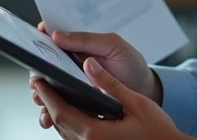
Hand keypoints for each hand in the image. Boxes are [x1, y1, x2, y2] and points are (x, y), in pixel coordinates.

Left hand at [31, 58, 192, 139]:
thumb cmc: (157, 130)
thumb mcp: (135, 103)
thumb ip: (109, 83)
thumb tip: (89, 64)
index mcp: (95, 133)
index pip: (61, 111)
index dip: (47, 94)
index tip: (38, 80)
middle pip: (59, 121)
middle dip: (47, 101)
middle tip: (40, 82)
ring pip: (65, 131)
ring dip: (57, 112)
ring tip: (52, 93)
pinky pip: (75, 137)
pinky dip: (69, 122)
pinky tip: (72, 110)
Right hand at [35, 22, 162, 103]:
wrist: (143, 89)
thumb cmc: (129, 63)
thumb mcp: (113, 45)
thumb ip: (87, 39)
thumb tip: (58, 35)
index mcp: (77, 45)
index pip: (53, 37)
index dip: (41, 34)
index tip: (37, 36)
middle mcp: (69, 64)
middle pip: (43, 64)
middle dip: (36, 69)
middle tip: (37, 77)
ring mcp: (69, 84)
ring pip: (45, 88)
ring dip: (39, 93)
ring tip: (41, 98)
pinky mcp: (73, 103)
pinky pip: (56, 108)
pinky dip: (48, 113)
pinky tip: (49, 116)